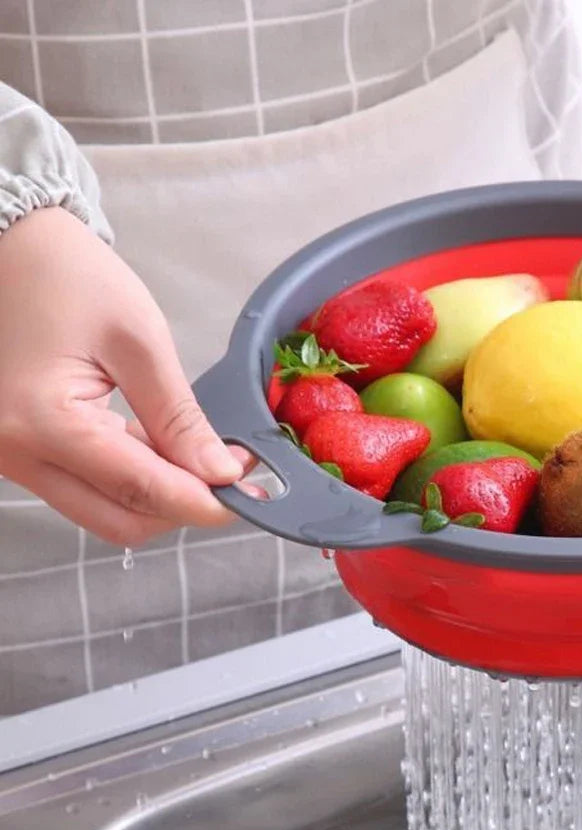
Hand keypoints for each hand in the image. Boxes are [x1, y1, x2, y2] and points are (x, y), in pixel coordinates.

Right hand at [0, 207, 250, 544]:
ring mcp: (12, 457)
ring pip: (103, 511)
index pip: (141, 491)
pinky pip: (85, 487)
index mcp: (42, 422)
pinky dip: (130, 478)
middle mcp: (16, 452)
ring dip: (158, 494)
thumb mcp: (138, 342)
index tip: (250, 495)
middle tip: (227, 474)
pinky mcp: (20, 451)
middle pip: (120, 521)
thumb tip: (221, 472)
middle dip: (182, 507)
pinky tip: (159, 445)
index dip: (204, 502)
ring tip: (197, 452)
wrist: (8, 248)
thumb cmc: (67, 278)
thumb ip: (180, 417)